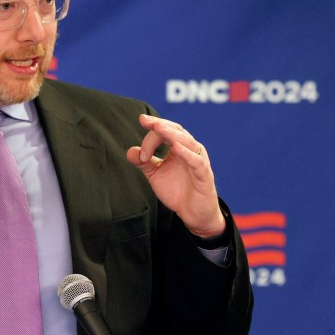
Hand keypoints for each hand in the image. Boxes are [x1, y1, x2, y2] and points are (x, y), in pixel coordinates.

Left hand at [126, 114, 225, 237]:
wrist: (193, 214)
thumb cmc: (177, 191)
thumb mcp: (156, 175)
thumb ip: (144, 162)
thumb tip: (130, 151)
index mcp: (179, 148)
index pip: (165, 132)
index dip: (150, 133)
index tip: (139, 140)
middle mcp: (190, 150)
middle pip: (175, 131)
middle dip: (160, 125)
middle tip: (145, 120)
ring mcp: (198, 161)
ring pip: (187, 142)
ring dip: (171, 134)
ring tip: (158, 128)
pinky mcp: (204, 175)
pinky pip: (197, 162)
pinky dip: (187, 154)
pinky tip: (176, 147)